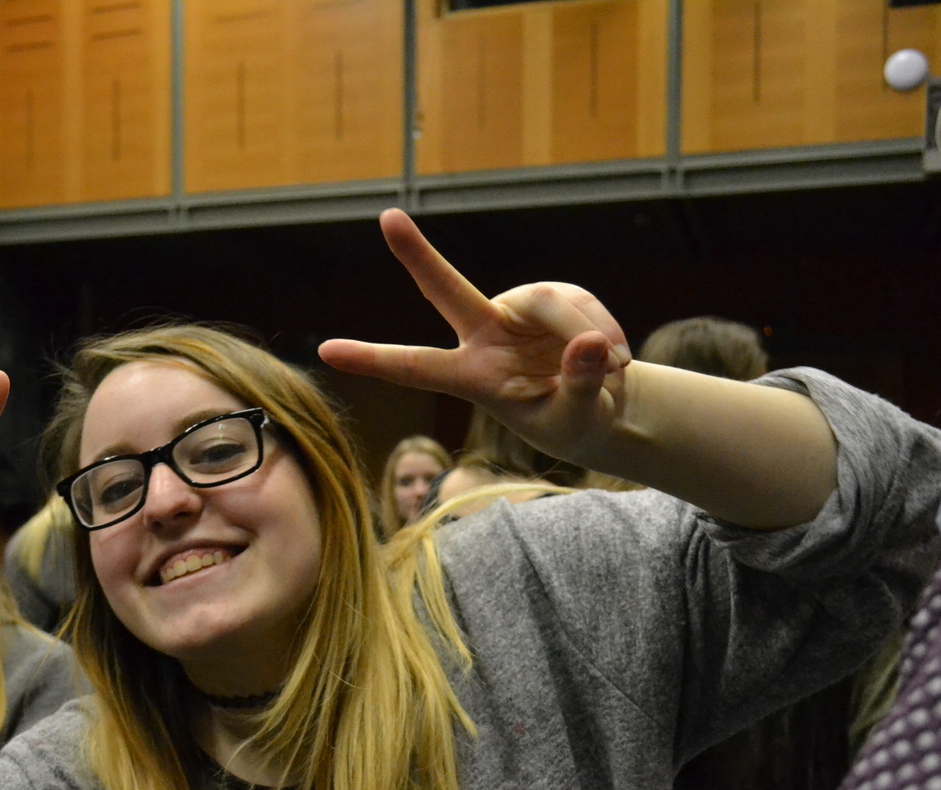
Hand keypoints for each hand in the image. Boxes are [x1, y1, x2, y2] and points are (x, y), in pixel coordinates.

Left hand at [318, 208, 630, 463]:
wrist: (603, 406)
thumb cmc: (571, 422)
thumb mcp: (575, 419)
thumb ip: (579, 386)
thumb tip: (589, 343)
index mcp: (471, 376)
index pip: (414, 367)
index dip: (372, 359)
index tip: (325, 350)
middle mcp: (484, 335)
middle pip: (446, 289)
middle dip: (417, 254)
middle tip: (388, 217)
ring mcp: (516, 310)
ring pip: (548, 302)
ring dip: (586, 332)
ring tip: (613, 368)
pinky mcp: (553, 294)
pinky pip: (580, 302)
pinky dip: (604, 328)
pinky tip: (616, 355)